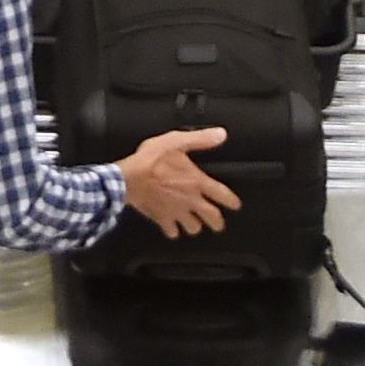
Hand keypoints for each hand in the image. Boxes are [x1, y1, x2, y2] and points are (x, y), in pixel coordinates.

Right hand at [118, 126, 240, 235]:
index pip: (222, 194)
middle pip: (211, 217)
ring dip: (196, 226)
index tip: (236, 205)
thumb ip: (200, 139)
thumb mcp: (177, 141)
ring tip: (195, 225)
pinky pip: (172, 231)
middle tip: (219, 224)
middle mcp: (190, 200)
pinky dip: (174, 231)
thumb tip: (220, 135)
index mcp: (196, 182)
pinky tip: (172, 228)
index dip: (232, 201)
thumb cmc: (150, 160)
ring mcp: (176, 211)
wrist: (128, 178)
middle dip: (218, 222)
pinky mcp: (162, 218)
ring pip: (193, 227)